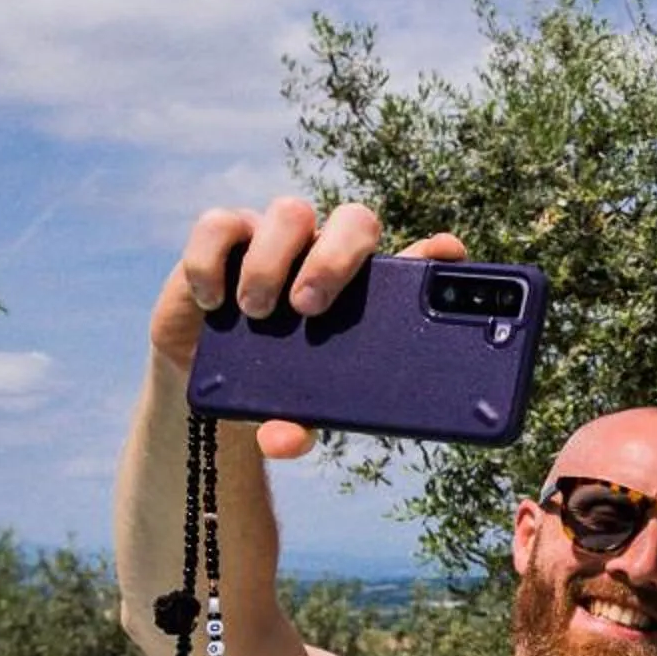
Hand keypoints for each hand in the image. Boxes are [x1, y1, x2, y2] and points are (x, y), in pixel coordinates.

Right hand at [149, 197, 467, 459]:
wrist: (210, 375)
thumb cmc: (276, 384)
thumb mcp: (294, 408)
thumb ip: (297, 425)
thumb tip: (282, 442)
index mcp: (365, 289)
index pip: (413, 259)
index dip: (435, 253)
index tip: (446, 255)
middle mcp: (326, 252)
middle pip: (353, 221)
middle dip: (335, 258)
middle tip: (309, 308)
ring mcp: (277, 240)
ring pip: (290, 213)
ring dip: (273, 262)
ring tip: (259, 311)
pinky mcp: (223, 239)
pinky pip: (218, 225)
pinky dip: (212, 259)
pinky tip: (214, 301)